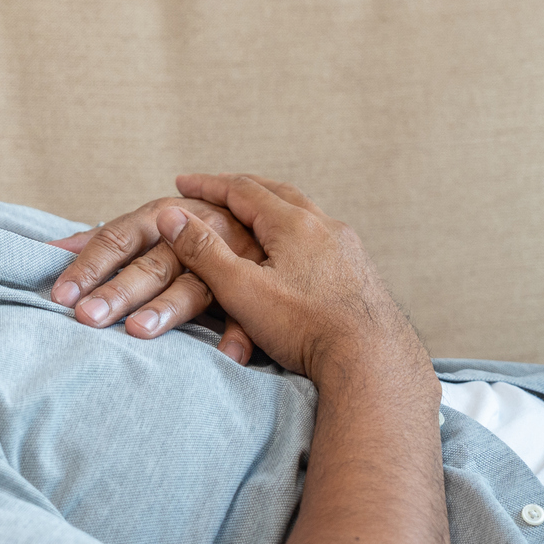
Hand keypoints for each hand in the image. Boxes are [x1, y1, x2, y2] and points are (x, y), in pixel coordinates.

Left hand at [48, 196, 264, 363]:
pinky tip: (227, 356)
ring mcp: (224, 259)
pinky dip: (238, 332)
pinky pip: (246, 310)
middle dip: (120, 292)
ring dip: (167, 309)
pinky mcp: (253, 283)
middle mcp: (190, 234)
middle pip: (151, 265)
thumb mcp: (146, 227)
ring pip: (193, 286)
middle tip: (90, 317)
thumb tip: (47, 251)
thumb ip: (99, 241)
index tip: (61, 296)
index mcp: (158, 218)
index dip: (88, 268)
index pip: (116, 240)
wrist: (260, 216)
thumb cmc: (186, 229)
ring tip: (139, 330)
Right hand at [155, 173, 425, 384]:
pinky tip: (294, 251)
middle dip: (242, 189)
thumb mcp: (242, 290)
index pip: (242, 190)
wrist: (371, 360)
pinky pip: (322, 238)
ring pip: (305, 214)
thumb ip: (204, 252)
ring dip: (274, 208)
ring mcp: (347, 248)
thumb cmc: (305, 328)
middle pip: (277, 193)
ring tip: (254, 215)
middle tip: (216, 189)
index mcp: (293, 224)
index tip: (182, 183)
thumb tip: (171, 216)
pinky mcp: (359, 271)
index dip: (208, 185)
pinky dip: (297, 233)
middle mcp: (325, 226)